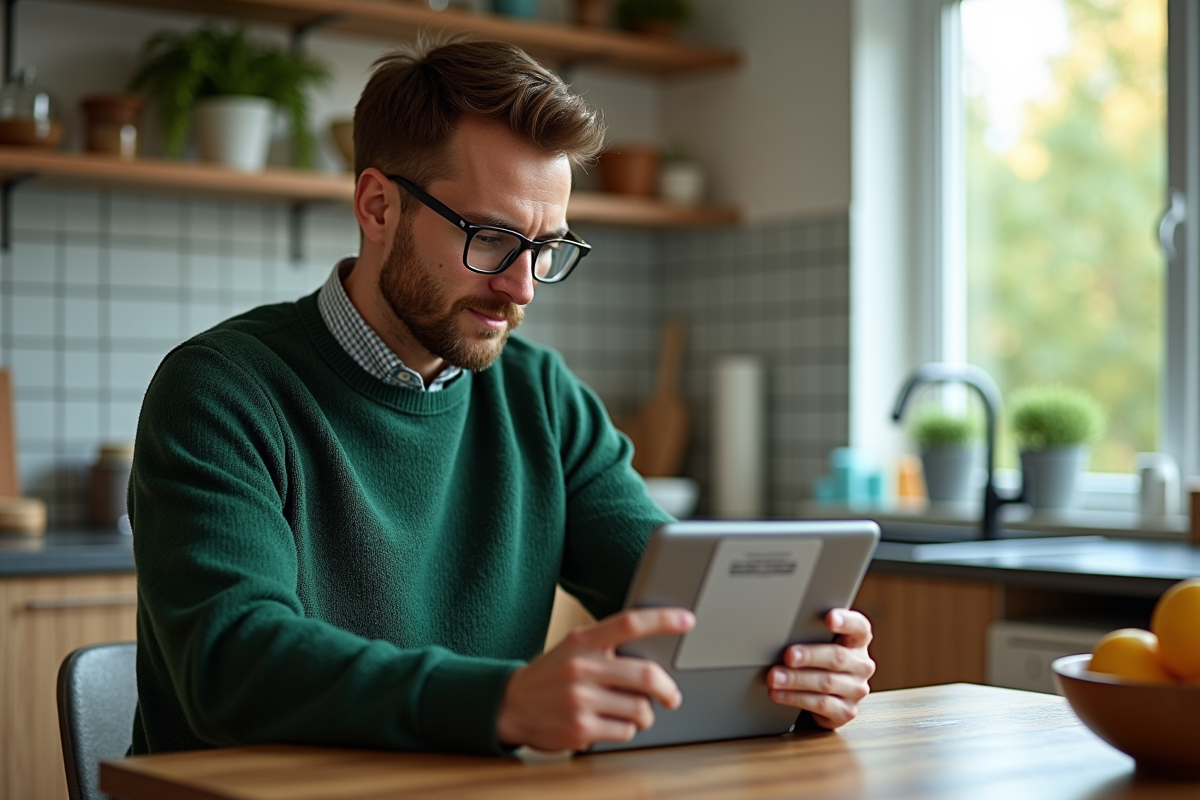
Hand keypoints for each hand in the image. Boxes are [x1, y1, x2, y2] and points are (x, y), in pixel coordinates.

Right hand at [496, 607, 694, 751]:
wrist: (510, 704)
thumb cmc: (552, 675)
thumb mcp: (574, 648)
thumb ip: (608, 646)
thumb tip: (655, 653)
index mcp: (583, 641)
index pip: (630, 623)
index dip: (663, 620)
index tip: (687, 619)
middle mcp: (582, 667)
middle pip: (645, 675)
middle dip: (667, 689)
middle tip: (672, 695)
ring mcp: (580, 700)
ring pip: (640, 709)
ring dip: (644, 714)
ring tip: (630, 711)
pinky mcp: (580, 729)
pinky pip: (624, 732)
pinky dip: (625, 730)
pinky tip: (610, 724)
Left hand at [766, 609, 873, 729]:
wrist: (824, 696)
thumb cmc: (818, 662)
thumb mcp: (818, 644)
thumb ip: (811, 634)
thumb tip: (781, 631)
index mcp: (857, 641)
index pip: (859, 627)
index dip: (846, 621)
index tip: (829, 618)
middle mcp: (861, 665)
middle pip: (837, 657)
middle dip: (809, 656)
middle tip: (788, 656)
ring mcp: (856, 689)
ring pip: (827, 683)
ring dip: (796, 680)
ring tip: (775, 677)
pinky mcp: (847, 711)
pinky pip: (821, 704)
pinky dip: (796, 698)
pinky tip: (779, 694)